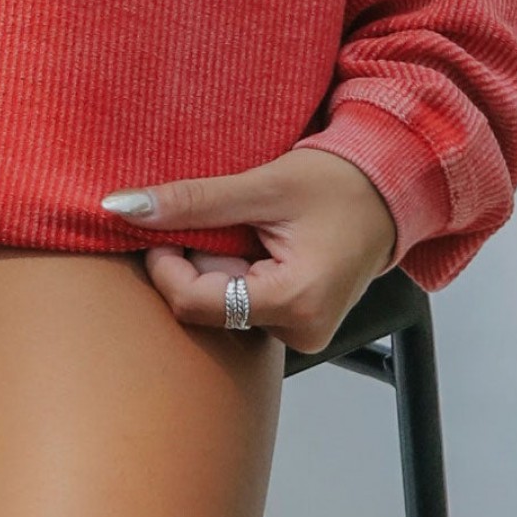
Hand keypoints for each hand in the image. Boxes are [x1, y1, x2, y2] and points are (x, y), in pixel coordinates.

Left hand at [104, 146, 397, 354]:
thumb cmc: (340, 183)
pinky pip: (244, 306)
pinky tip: (257, 244)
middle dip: (196, 262)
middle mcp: (301, 332)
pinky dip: (236, 273)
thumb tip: (125, 207)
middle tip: (215, 219)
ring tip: (247, 228)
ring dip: (217, 266)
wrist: (391, 191)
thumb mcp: (263, 185)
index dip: (166, 264)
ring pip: (222, 308)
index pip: (196, 303)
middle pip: (207, 308)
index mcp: (296, 303)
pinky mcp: (300, 325)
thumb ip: (194, 201)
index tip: (161, 227)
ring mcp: (302, 333)